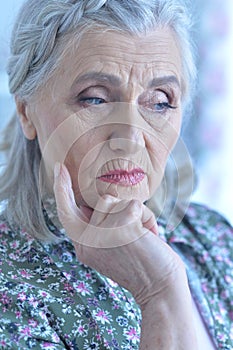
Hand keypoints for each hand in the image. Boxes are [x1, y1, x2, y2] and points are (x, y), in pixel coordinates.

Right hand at [53, 162, 185, 305]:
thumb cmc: (140, 264)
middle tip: (138, 232)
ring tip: (142, 236)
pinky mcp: (119, 230)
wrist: (160, 288)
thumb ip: (97, 226)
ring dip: (136, 214)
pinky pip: (135, 205)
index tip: (59, 168)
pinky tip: (149, 237)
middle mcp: (86, 242)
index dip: (62, 188)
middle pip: (100, 200)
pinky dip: (147, 217)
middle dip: (123, 210)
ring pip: (117, 200)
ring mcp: (101, 236)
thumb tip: (96, 201)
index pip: (66, 211)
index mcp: (82, 245)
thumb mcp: (110, 247)